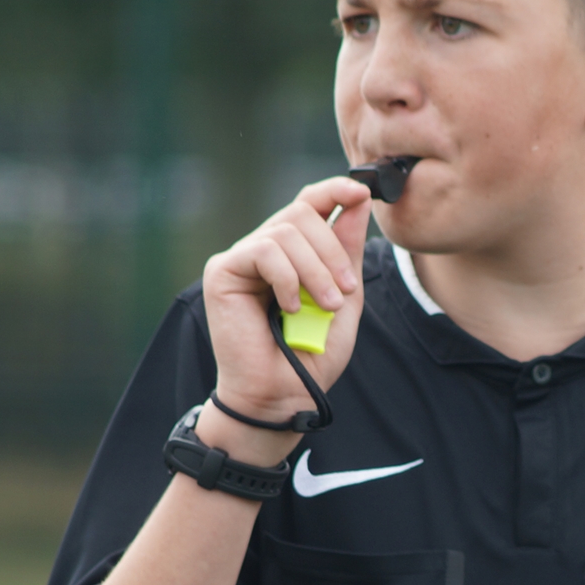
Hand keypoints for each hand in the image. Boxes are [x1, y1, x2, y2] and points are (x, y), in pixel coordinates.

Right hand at [198, 178, 372, 460]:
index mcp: (294, 253)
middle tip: (344, 293)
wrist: (284, 393)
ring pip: (285, 232)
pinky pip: (263, 250)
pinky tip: (289, 307)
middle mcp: (265, 250)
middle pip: (301, 213)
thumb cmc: (312, 354)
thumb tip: (358, 198)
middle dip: (332, 251)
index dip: (334, 191)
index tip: (362, 191)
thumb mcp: (345, 296)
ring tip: (325, 306)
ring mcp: (242, 259)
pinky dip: (286, 278)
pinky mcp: (222, 271)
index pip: (309, 204)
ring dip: (315, 271)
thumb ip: (347, 250)